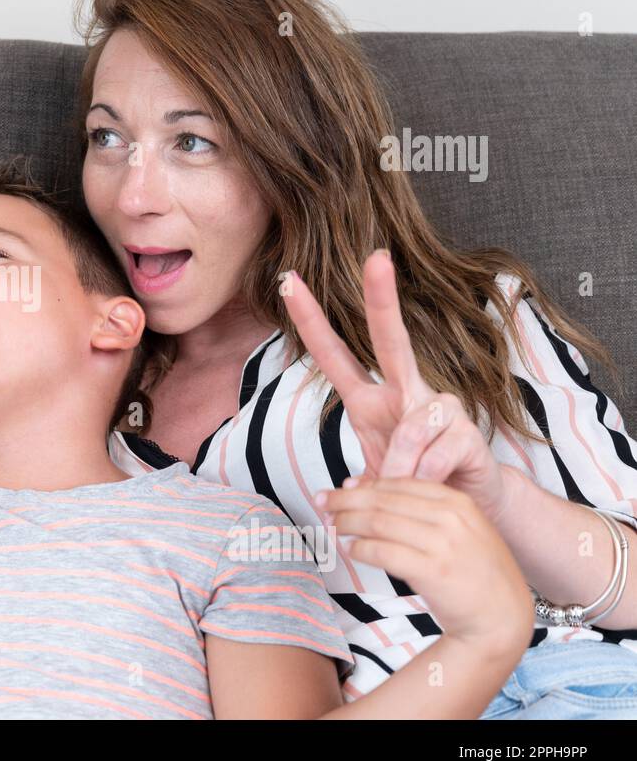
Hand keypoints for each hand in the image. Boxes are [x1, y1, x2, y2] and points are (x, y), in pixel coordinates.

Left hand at [282, 251, 508, 521]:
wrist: (472, 503)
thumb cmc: (414, 481)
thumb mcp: (372, 477)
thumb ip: (359, 478)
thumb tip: (350, 491)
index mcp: (371, 399)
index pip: (334, 354)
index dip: (310, 320)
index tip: (288, 281)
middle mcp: (407, 392)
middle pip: (393, 340)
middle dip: (382, 300)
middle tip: (377, 257)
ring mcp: (441, 407)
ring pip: (412, 424)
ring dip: (399, 468)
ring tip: (398, 490)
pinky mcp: (468, 432)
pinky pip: (436, 454)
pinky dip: (422, 479)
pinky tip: (428, 487)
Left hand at [318, 477, 533, 653]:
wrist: (503, 616)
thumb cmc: (471, 572)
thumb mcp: (454, 529)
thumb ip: (416, 508)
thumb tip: (359, 486)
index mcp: (456, 501)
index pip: (397, 484)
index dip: (362, 485)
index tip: (338, 489)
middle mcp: (451, 517)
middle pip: (382, 500)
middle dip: (345, 500)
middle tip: (321, 503)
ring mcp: (443, 544)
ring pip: (378, 522)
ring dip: (347, 522)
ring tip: (332, 527)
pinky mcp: (434, 572)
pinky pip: (383, 552)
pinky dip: (360, 549)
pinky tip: (350, 550)